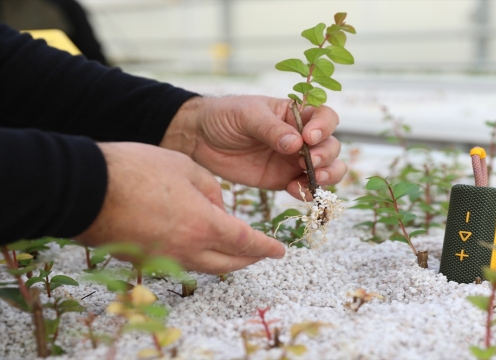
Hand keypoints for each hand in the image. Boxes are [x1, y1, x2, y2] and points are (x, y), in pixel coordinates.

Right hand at [76, 142, 284, 273]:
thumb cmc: (135, 170)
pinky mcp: (144, 260)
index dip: (266, 247)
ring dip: (225, 260)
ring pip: (206, 266)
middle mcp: (187, 249)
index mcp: (204, 225)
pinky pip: (181, 263)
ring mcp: (164, 258)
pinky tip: (198, 244)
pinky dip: (197, 257)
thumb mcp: (185, 167)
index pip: (247, 242)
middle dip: (250, 259)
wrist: (84, 188)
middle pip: (230, 262)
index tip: (280, 250)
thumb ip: (211, 189)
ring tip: (234, 250)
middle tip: (263, 253)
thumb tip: (219, 206)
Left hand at [160, 95, 346, 198]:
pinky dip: (307, 192)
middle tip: (311, 163)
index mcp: (296, 114)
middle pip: (331, 145)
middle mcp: (302, 137)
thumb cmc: (225, 116)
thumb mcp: (247, 115)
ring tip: (312, 179)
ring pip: (328, 169)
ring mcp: (294, 160)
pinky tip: (292, 189)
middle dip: (327, 155)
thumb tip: (297, 144)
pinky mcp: (284, 180)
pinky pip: (306, 188)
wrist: (200, 139)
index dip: (324, 127)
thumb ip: (271, 129)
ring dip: (327, 176)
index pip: (325, 117)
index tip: (309, 137)